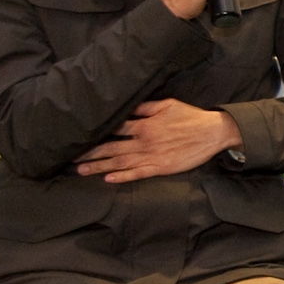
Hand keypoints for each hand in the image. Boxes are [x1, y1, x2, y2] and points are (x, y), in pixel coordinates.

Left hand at [76, 100, 243, 182]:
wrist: (213, 132)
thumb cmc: (190, 117)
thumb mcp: (167, 104)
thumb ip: (144, 107)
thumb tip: (125, 107)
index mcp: (144, 124)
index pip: (114, 128)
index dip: (96, 132)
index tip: (80, 134)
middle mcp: (144, 141)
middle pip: (111, 147)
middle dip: (90, 152)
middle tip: (70, 157)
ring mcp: (151, 156)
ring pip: (120, 162)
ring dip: (99, 166)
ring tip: (81, 170)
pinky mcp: (160, 168)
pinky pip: (137, 174)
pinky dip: (122, 177)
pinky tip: (108, 179)